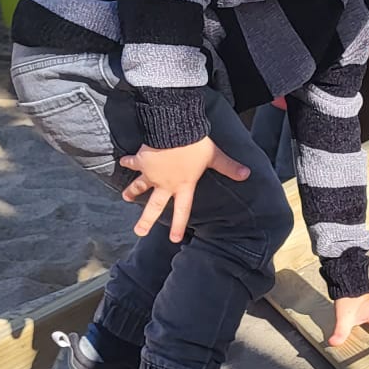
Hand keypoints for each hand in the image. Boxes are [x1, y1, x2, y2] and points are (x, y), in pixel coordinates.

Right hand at [116, 135, 249, 242]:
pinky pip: (133, 162)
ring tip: (125, 198)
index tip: (173, 239)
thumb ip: (229, 167)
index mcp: (183, 186)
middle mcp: (165, 184)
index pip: (182, 210)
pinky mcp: (142, 160)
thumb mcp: (214, 156)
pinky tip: (121, 161)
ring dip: (132, 192)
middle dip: (146, 220)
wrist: (174, 129)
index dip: (178, 225)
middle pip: (154, 206)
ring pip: (139, 186)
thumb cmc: (195, 145)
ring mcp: (151, 173)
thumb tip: (247, 174)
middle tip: (138, 232)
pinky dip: (127, 162)